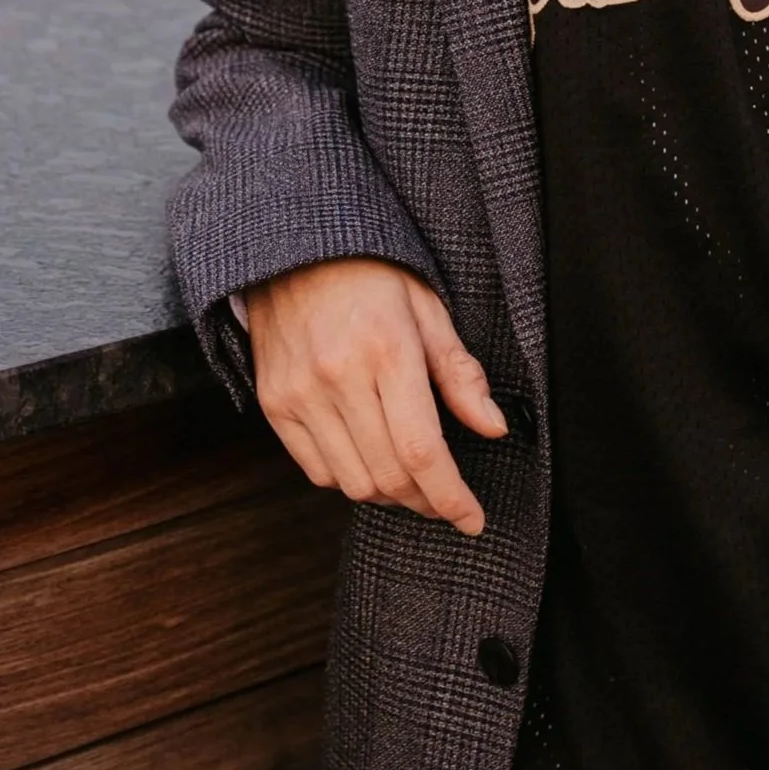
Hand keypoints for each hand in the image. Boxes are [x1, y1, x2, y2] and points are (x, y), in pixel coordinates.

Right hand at [246, 257, 505, 536]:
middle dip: (427, 501)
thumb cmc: (370, 275)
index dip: (450, 496)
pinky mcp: (274, 404)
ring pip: (352, 482)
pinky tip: (371, 463)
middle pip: (388, 475)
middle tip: (448, 502)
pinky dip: (349, 480)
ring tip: (413, 483)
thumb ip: (460, 373)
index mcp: (386, 351)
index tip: (471, 519)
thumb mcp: (428, 310)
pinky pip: (316, 470)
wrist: (293, 251)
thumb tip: (494, 427)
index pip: (421, 450)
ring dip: (390, 496)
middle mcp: (337, 378)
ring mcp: (299, 395)